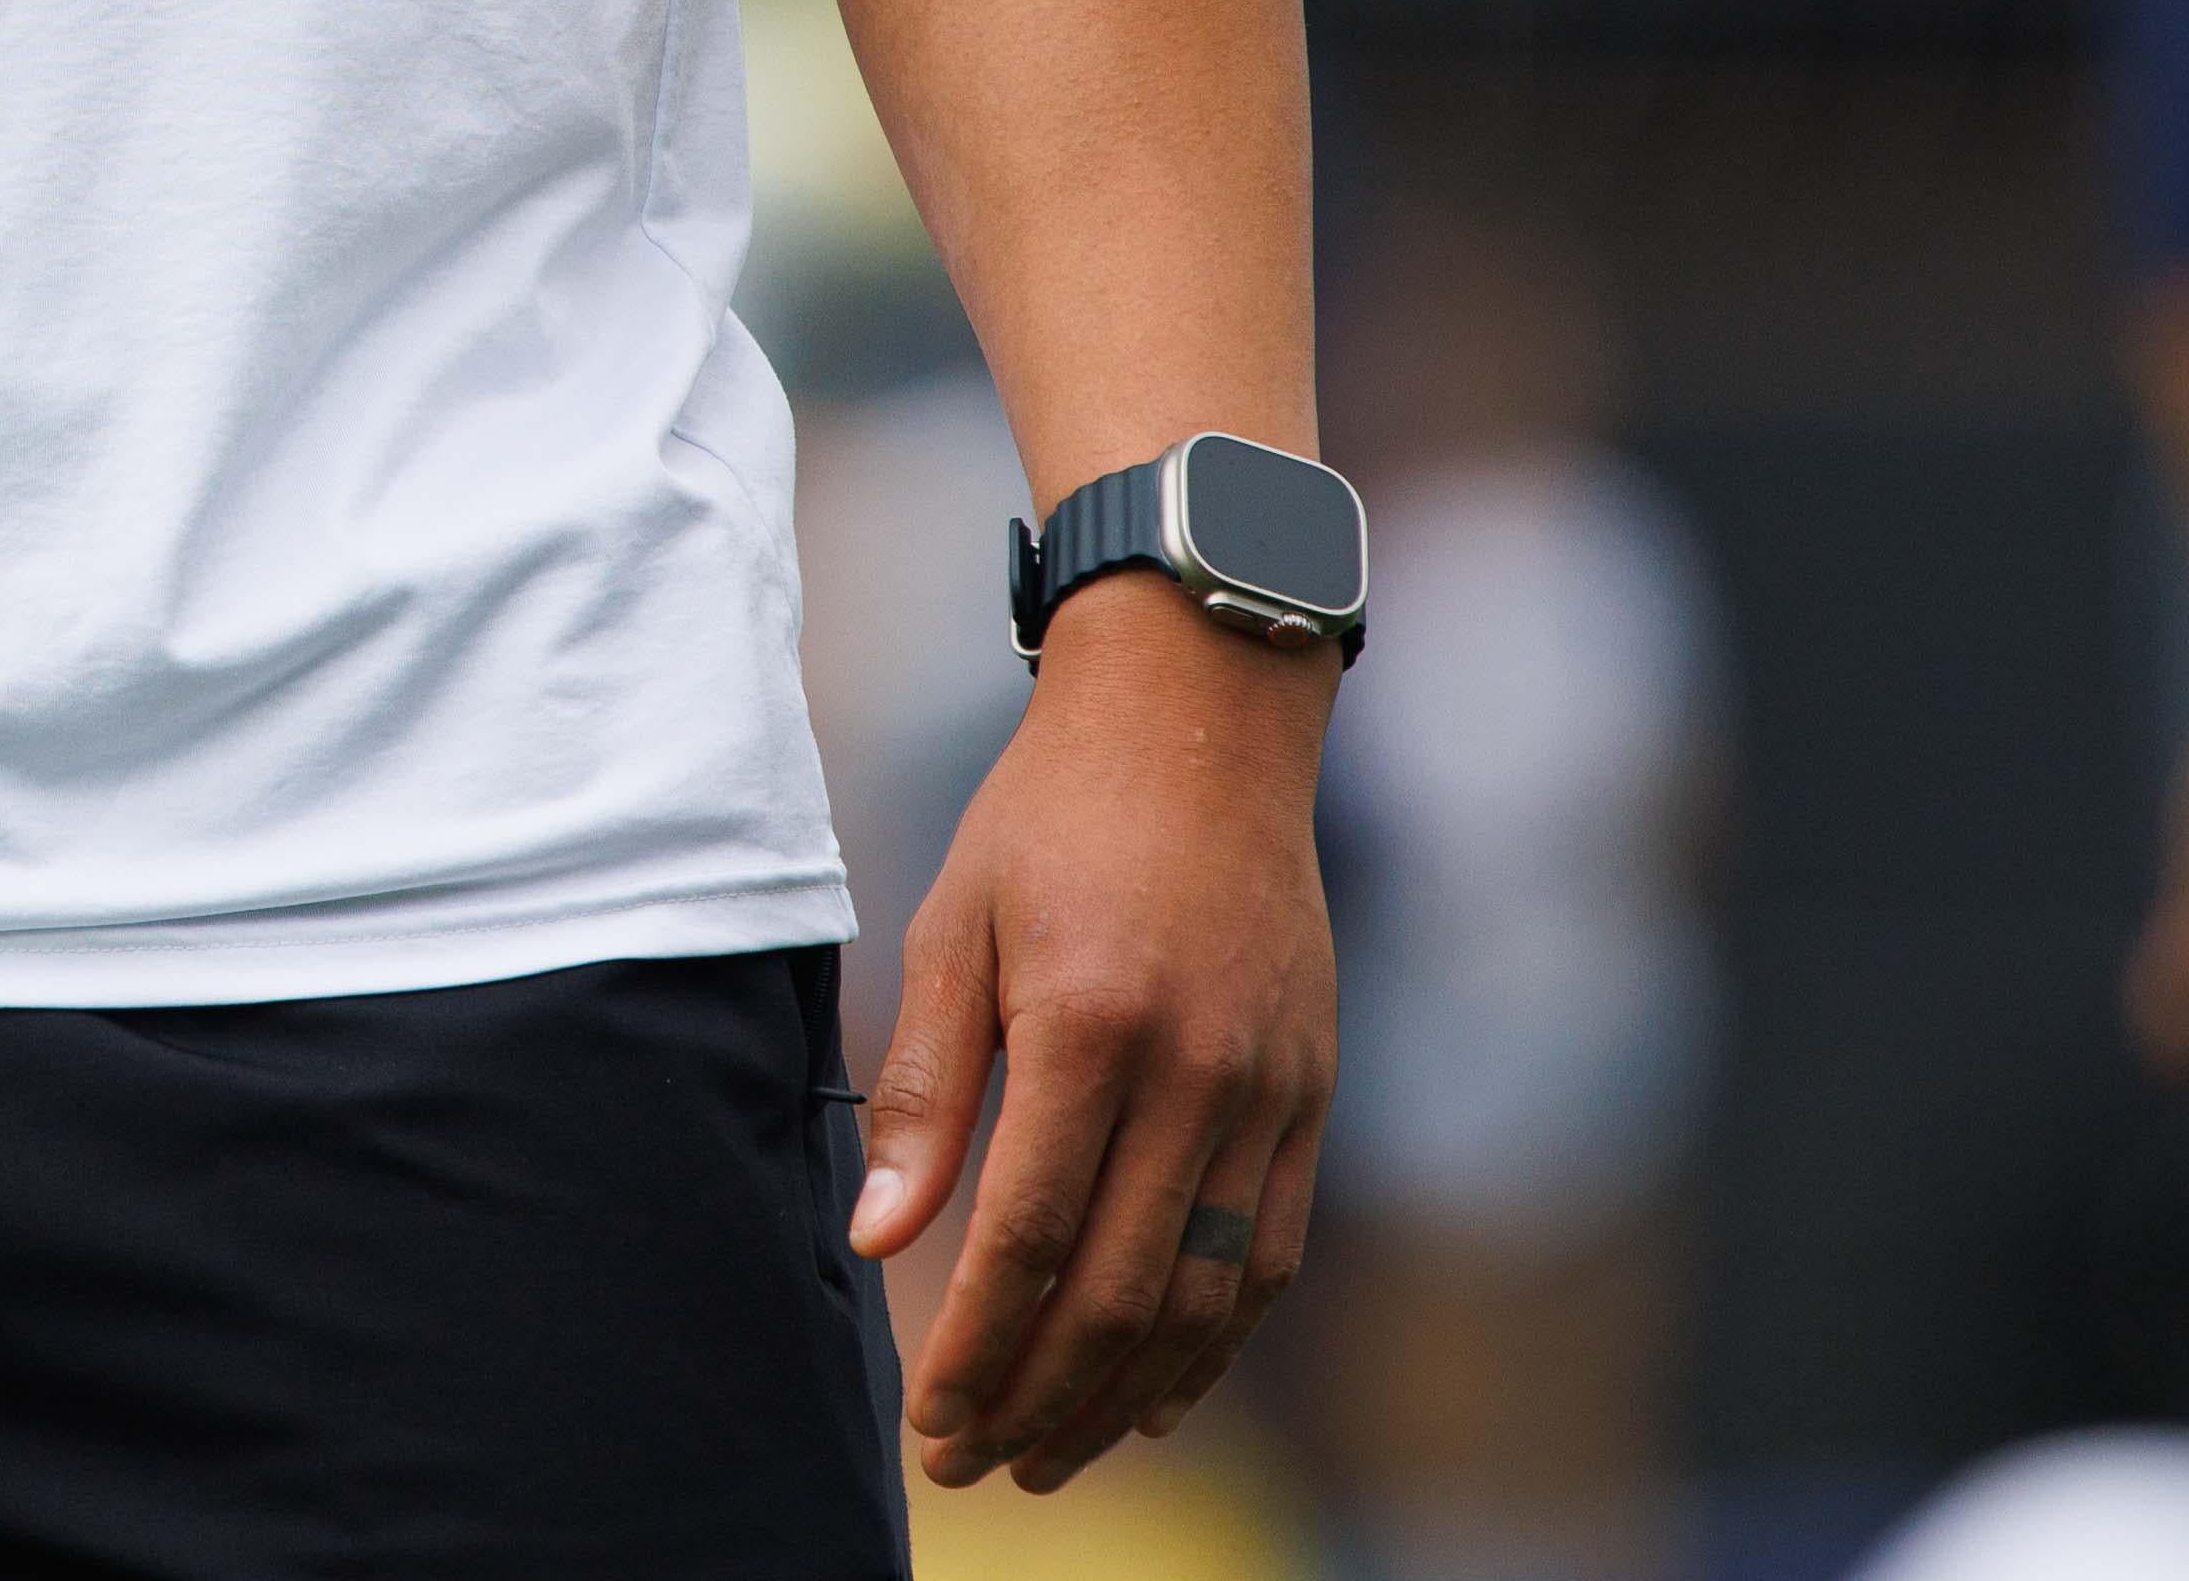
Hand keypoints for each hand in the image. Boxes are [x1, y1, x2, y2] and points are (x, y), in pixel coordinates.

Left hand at [850, 582, 1343, 1491]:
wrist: (1200, 722)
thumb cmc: (1048, 815)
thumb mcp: (950, 924)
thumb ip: (924, 1089)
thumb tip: (879, 1239)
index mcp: (1092, 1027)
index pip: (1032, 1241)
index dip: (978, 1350)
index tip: (929, 1424)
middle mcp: (1198, 1073)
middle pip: (1125, 1294)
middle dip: (1044, 1399)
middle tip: (977, 1465)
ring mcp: (1270, 1090)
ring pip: (1208, 1295)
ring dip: (1129, 1394)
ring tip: (1054, 1455)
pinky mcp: (1310, 1094)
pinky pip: (1269, 1252)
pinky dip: (1216, 1339)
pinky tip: (1158, 1391)